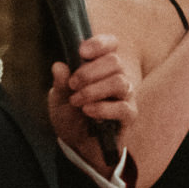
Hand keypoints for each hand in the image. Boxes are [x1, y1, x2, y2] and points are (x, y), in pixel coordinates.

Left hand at [48, 34, 135, 174]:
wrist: (78, 144)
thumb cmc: (71, 116)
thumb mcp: (58, 99)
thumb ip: (60, 83)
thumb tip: (59, 67)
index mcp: (101, 66)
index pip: (111, 44)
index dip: (99, 43)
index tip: (82, 52)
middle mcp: (117, 77)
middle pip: (115, 61)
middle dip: (89, 72)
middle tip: (72, 85)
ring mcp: (126, 96)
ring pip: (120, 82)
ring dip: (94, 90)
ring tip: (76, 101)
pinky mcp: (129, 115)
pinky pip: (123, 107)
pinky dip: (102, 108)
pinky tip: (88, 111)